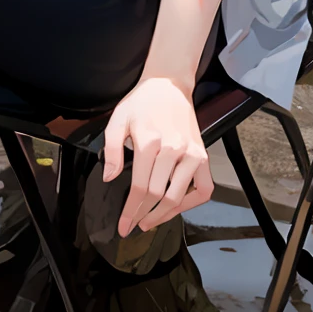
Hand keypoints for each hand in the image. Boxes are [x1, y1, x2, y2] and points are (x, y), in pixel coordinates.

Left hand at [102, 76, 213, 236]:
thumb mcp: (118, 119)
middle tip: (134, 226)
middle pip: (157, 195)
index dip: (130, 211)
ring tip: (150, 222)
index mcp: (150, 141)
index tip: (123, 226)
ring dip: (163, 216)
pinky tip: (177, 208)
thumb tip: (109, 177)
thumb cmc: (142, 103)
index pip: (139, 186)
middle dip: (143, 215)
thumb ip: (111, 149)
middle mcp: (173, 149)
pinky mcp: (202, 156)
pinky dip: (191, 204)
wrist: (168, 85)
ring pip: (178, 197)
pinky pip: (203, 189)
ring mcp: (191, 153)